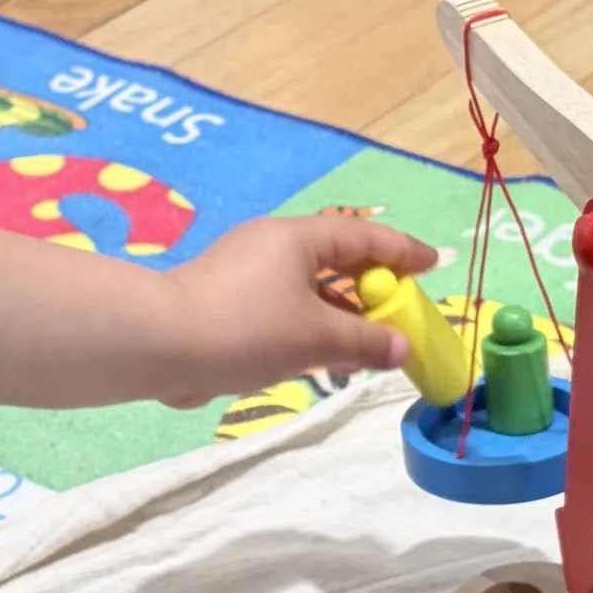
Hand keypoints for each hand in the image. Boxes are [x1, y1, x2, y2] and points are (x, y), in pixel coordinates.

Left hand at [160, 210, 442, 405]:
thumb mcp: (317, 338)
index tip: (431, 264)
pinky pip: (285, 308)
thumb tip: (400, 348)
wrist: (160, 345)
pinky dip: (312, 326)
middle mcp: (271, 247)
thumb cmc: (246, 329)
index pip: (362, 236)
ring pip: (308, 288)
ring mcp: (245, 274)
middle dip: (372, 285)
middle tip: (402, 309)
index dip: (401, 251)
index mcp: (297, 238)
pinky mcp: (226, 303)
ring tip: (371, 343)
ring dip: (342, 313)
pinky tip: (325, 357)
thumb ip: (366, 342)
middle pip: (335, 259)